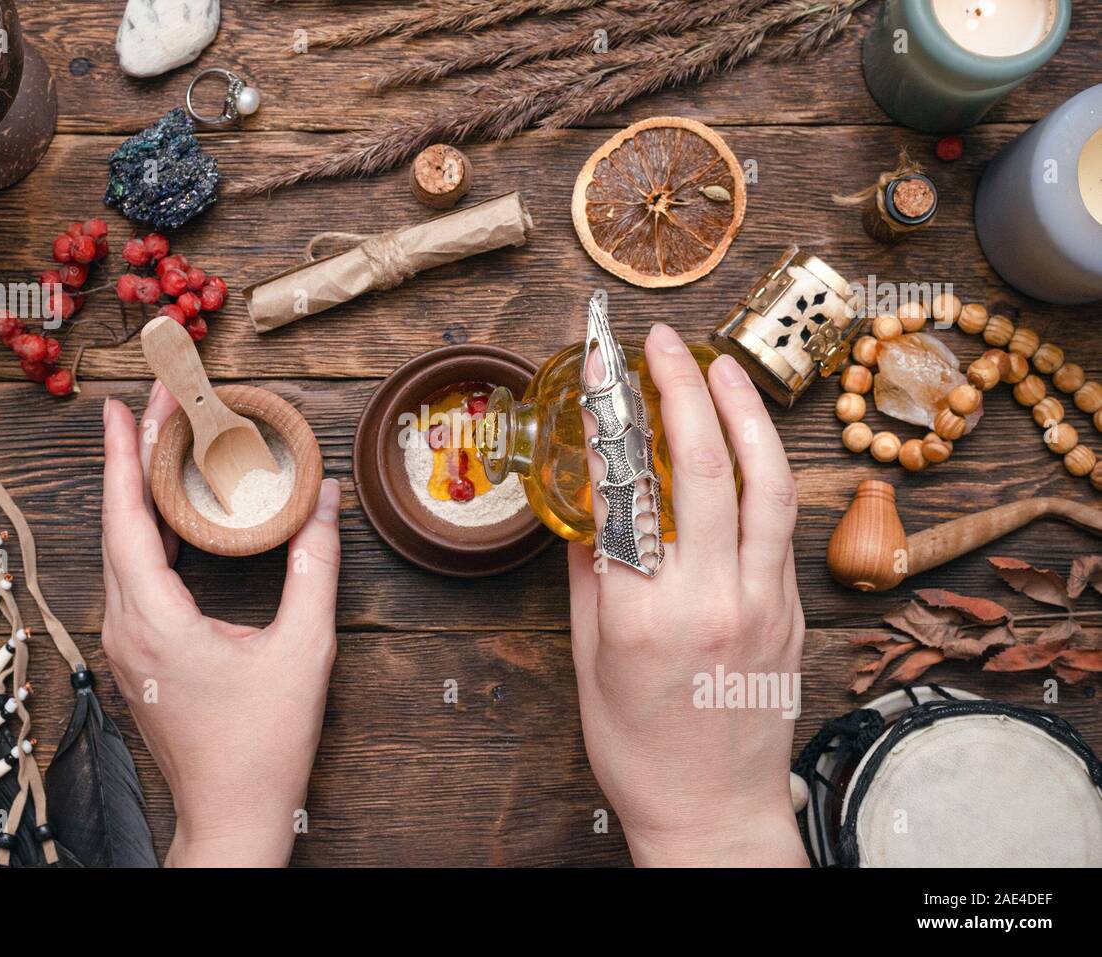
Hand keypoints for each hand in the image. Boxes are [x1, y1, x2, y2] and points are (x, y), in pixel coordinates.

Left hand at [100, 383, 341, 866]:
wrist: (233, 814)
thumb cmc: (265, 744)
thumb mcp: (304, 648)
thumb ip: (316, 567)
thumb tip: (325, 499)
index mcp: (155, 622)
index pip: (128, 519)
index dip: (127, 457)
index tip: (124, 406)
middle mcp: (126, 628)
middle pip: (117, 525)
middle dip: (133, 460)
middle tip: (155, 407)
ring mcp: (126, 646)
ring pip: (119, 552)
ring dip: (138, 495)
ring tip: (162, 446)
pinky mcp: (138, 657)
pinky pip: (132, 578)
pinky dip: (146, 534)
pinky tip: (169, 514)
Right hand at [569, 323, 806, 866]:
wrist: (714, 812)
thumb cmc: (640, 748)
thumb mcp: (588, 662)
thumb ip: (588, 576)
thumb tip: (588, 510)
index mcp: (640, 617)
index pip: (624, 492)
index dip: (610, 421)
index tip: (601, 373)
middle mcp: (709, 601)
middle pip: (704, 469)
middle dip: (683, 390)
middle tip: (664, 343)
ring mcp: (761, 604)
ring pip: (766, 485)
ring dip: (745, 414)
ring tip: (722, 364)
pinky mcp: (791, 613)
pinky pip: (781, 525)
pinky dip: (764, 471)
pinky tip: (747, 440)